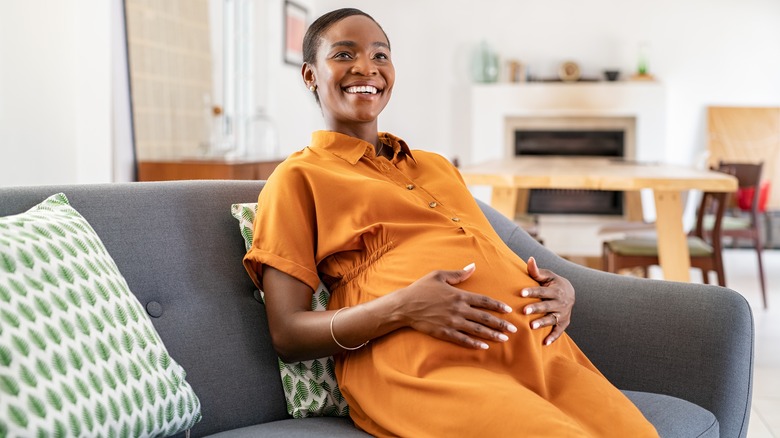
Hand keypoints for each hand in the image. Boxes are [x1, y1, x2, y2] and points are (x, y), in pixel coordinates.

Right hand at [398, 264, 516, 349]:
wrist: (404, 306)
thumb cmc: (421, 289)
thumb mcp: (439, 275)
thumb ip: (458, 273)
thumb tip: (473, 266)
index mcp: (459, 295)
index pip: (484, 301)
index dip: (498, 306)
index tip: (508, 310)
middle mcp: (458, 309)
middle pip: (484, 318)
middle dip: (500, 324)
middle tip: (514, 329)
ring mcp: (452, 322)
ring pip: (476, 330)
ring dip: (492, 335)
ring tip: (504, 339)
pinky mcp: (444, 332)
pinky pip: (462, 339)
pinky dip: (474, 344)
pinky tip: (484, 347)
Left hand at [520, 257, 573, 345]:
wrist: (569, 293)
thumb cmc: (552, 283)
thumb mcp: (547, 276)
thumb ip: (537, 271)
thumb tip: (529, 259)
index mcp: (556, 289)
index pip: (542, 291)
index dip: (532, 291)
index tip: (521, 293)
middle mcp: (561, 302)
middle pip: (547, 306)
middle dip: (536, 308)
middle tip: (524, 311)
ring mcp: (563, 314)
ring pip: (552, 319)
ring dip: (542, 323)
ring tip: (532, 327)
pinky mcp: (564, 323)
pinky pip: (559, 331)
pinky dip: (553, 337)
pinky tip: (544, 343)